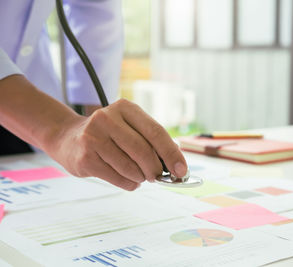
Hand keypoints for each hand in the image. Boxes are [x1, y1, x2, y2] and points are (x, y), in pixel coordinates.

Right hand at [45, 99, 187, 190]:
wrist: (67, 137)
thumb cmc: (108, 134)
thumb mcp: (129, 127)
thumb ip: (151, 141)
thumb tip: (176, 164)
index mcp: (125, 108)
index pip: (156, 132)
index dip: (172, 154)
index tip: (182, 171)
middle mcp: (107, 118)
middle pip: (144, 151)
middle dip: (156, 169)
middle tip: (158, 176)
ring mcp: (93, 138)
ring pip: (131, 168)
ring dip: (142, 177)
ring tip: (140, 175)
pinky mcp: (85, 158)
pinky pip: (118, 178)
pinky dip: (130, 183)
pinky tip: (129, 179)